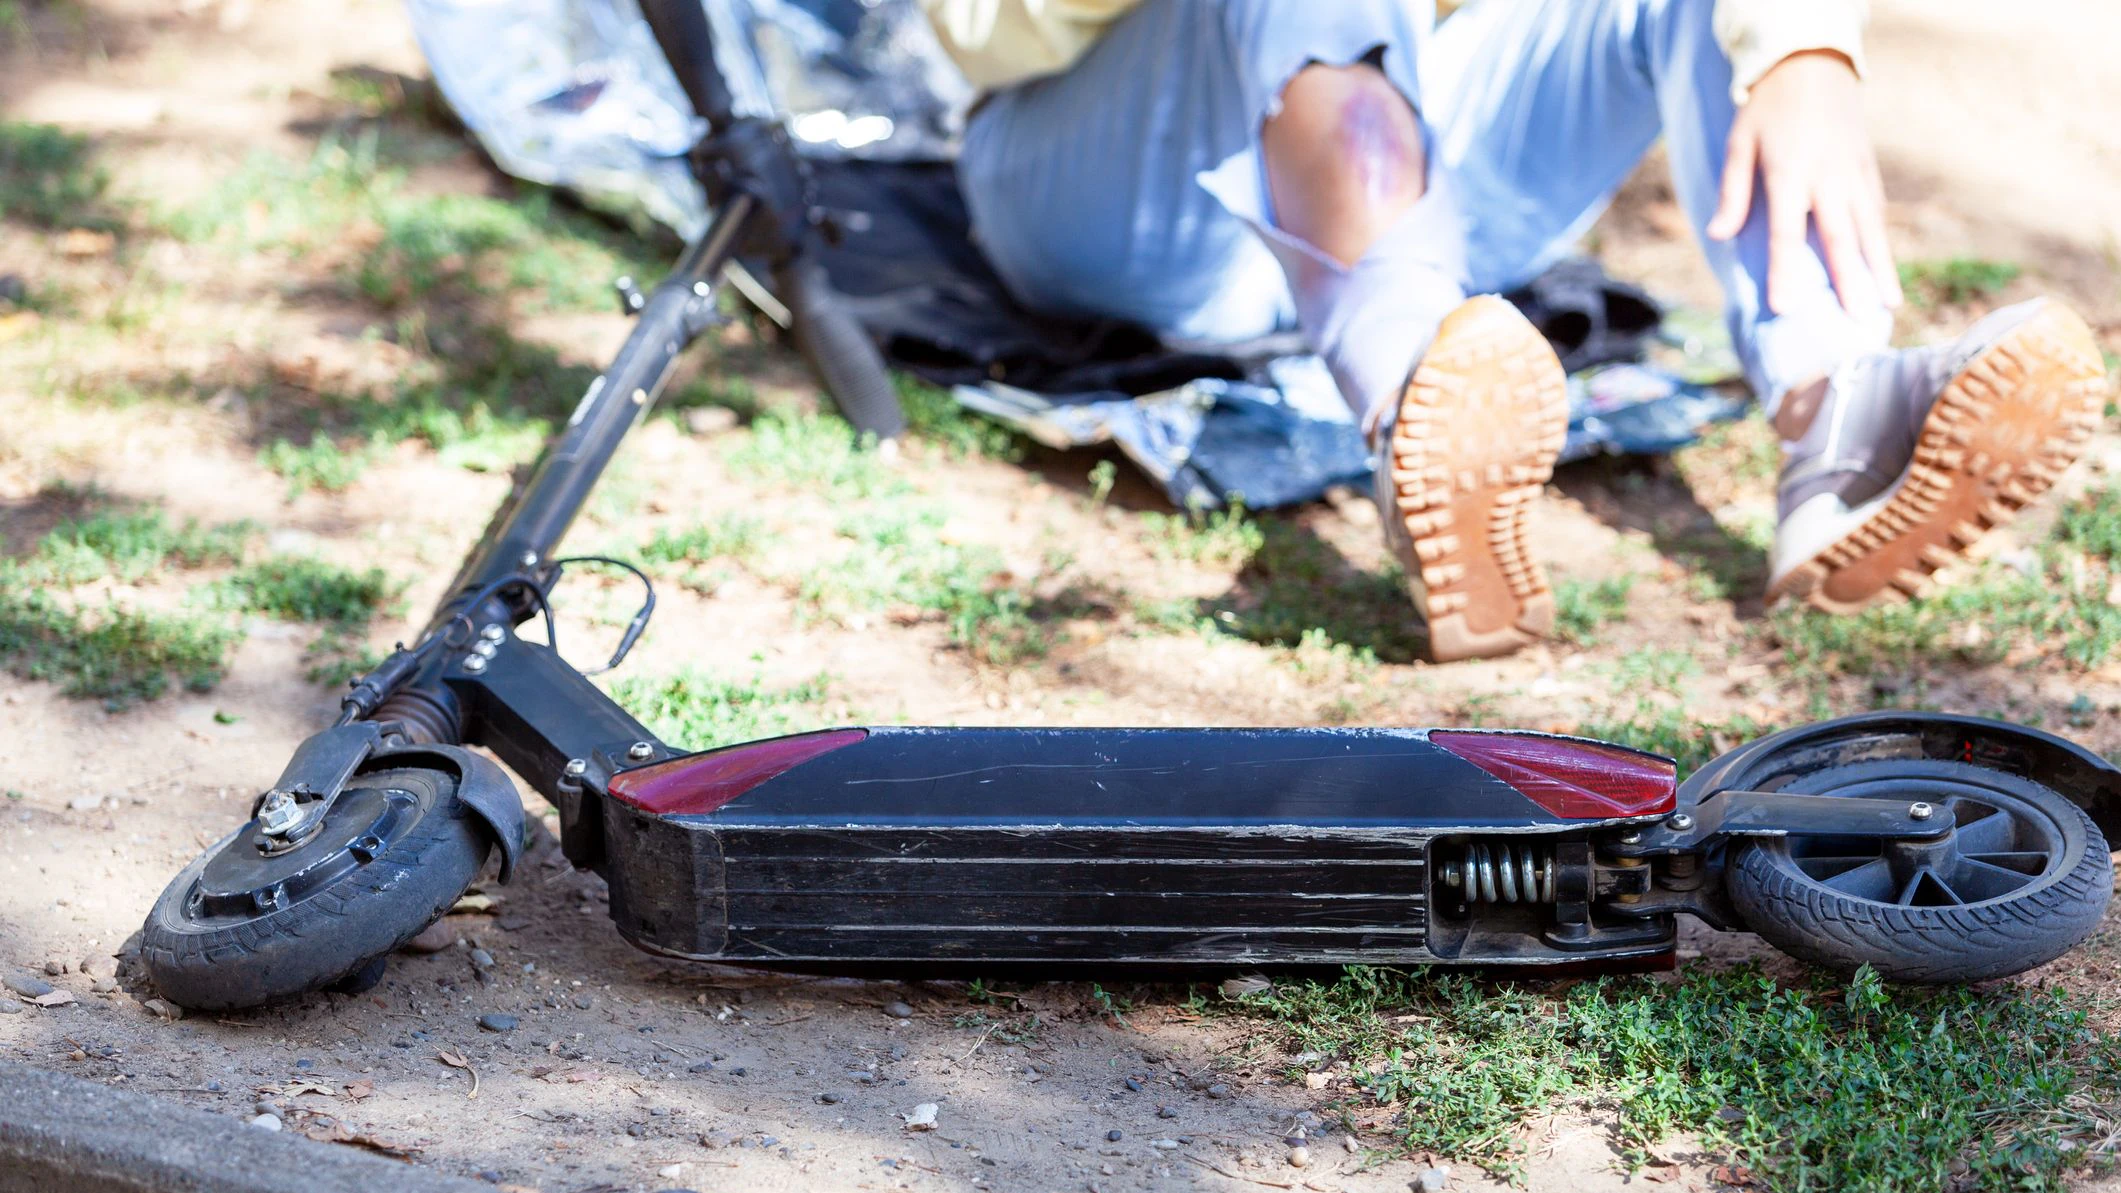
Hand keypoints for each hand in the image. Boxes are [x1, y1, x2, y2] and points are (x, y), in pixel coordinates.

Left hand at [1706, 50, 1901, 314]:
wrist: (1812, 65)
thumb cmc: (1767, 109)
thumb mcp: (1739, 143)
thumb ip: (1732, 191)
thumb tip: (1718, 236)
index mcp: (1790, 172)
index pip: (1786, 232)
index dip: (1785, 271)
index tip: (1785, 308)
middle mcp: (1828, 177)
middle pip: (1839, 236)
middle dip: (1850, 280)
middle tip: (1859, 319)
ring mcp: (1854, 173)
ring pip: (1869, 228)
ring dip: (1880, 268)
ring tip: (1889, 305)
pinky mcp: (1869, 169)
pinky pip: (1876, 212)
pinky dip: (1882, 242)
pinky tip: (1885, 271)